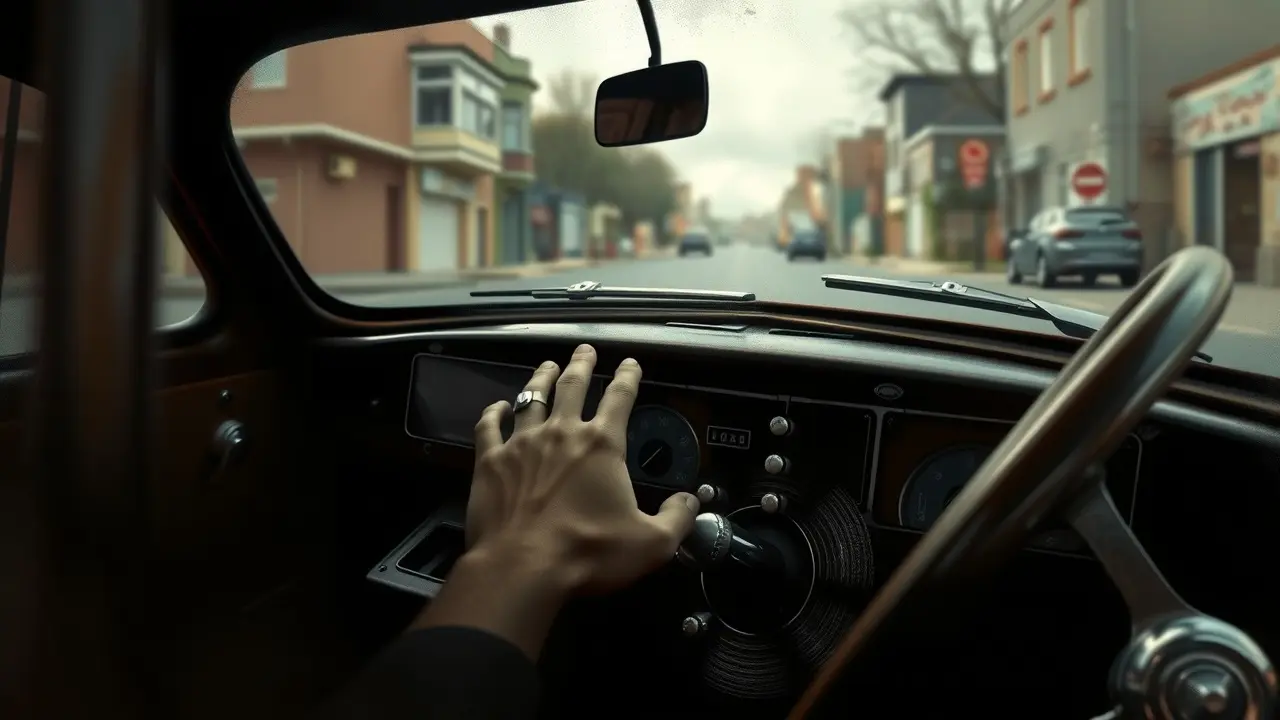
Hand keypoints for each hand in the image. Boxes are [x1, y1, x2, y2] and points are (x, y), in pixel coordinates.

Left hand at [466, 344, 699, 594]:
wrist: (522, 567)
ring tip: (546, 366)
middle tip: (585, 349)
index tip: (631, 362)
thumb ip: (677, 519)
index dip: (628, 376)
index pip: (620, 397)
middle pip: (573, 386)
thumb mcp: (651, 543)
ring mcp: (522, 443)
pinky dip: (493, 413)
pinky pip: (489, 427)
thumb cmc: (589, 553)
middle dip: (582, 364)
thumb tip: (691, 502)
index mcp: (602, 444)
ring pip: (531, 398)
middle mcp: (561, 433)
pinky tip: (497, 406)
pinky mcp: (490, 461)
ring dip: (540, 379)